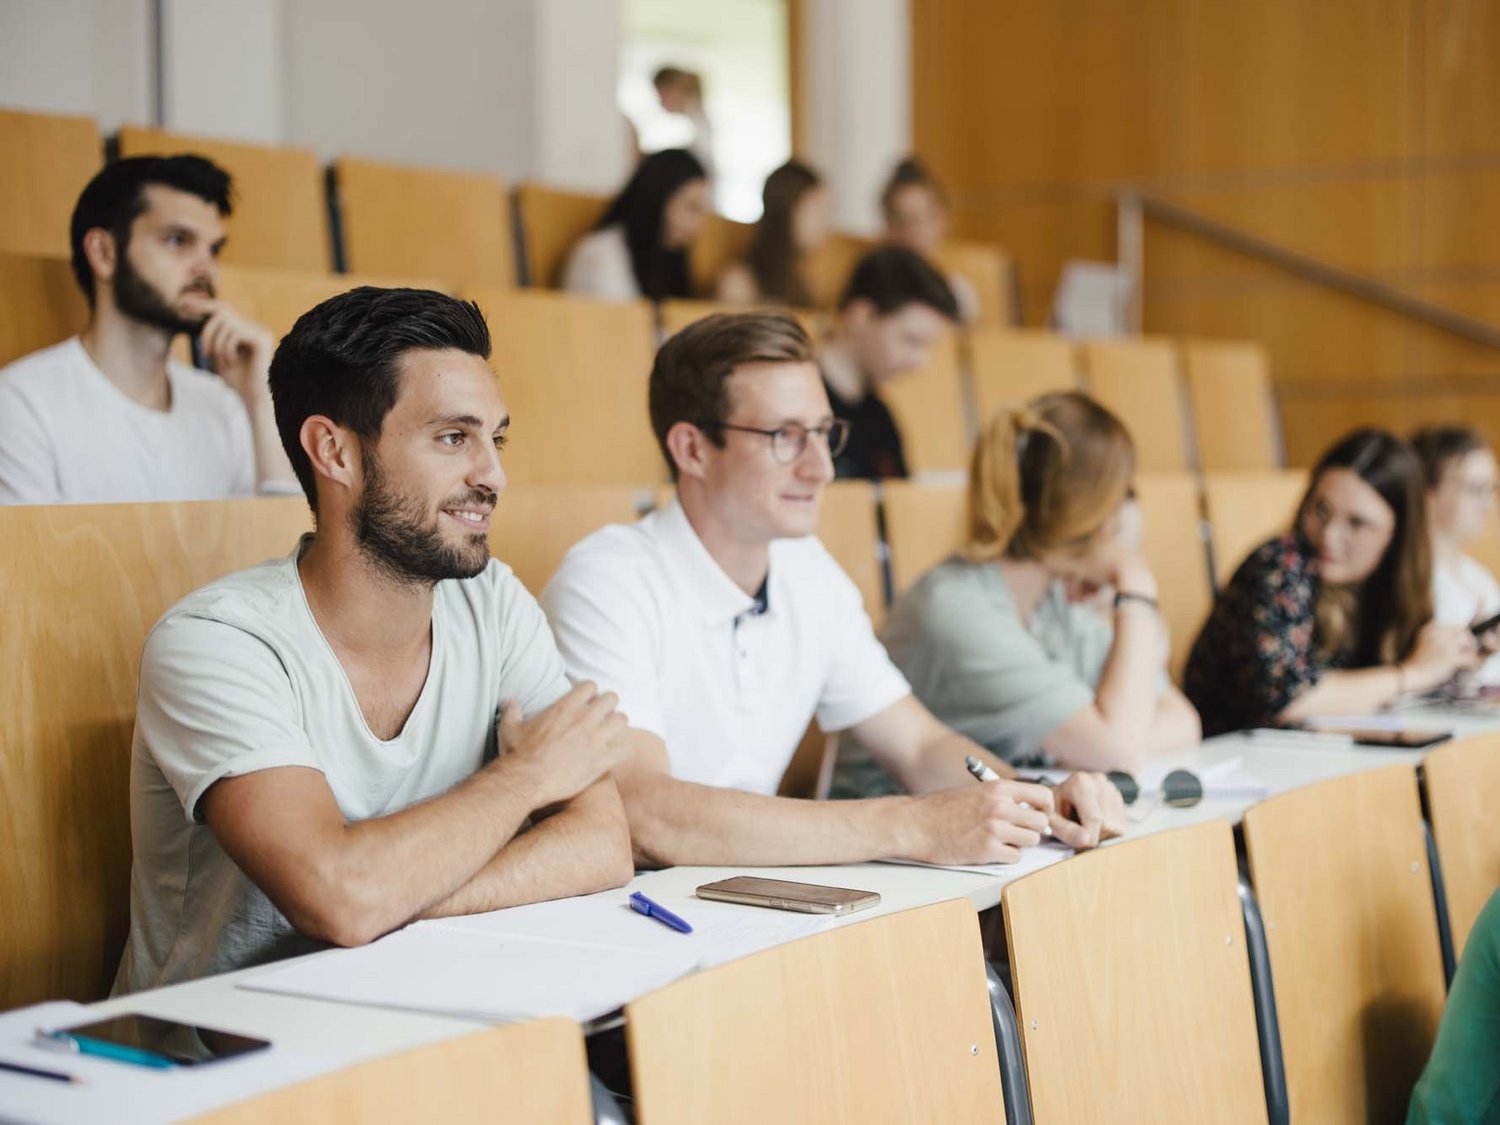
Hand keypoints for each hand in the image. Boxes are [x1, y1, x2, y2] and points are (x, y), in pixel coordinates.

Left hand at [182, 297, 275, 403]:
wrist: (253, 399)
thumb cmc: (237, 382)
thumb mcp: (217, 355)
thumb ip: (211, 337)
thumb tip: (193, 314)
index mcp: (245, 330)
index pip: (222, 310)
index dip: (202, 305)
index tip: (182, 305)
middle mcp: (254, 327)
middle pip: (223, 310)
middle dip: (207, 326)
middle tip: (202, 348)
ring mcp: (260, 331)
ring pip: (226, 322)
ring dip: (215, 343)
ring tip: (218, 361)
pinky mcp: (262, 339)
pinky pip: (235, 332)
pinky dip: (226, 348)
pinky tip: (231, 362)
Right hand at [496, 682, 629, 808]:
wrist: (526, 781)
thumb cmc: (518, 755)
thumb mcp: (510, 728)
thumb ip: (512, 711)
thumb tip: (508, 700)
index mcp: (566, 707)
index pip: (590, 686)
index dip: (589, 692)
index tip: (586, 700)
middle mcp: (585, 719)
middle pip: (611, 698)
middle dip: (608, 705)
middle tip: (602, 715)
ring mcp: (596, 739)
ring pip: (622, 720)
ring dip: (617, 725)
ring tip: (611, 733)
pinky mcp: (602, 760)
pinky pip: (625, 749)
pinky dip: (623, 750)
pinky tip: (616, 754)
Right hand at [901, 780, 1054, 864]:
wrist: (917, 824)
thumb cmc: (944, 809)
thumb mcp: (977, 792)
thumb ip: (1004, 798)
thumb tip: (1031, 810)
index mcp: (998, 788)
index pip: (1043, 795)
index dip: (1045, 808)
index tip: (1037, 815)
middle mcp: (1000, 806)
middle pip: (1041, 822)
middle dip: (1033, 829)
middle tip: (1018, 832)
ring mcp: (995, 829)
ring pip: (1032, 841)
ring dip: (1020, 843)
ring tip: (1000, 840)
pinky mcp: (987, 850)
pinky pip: (1015, 857)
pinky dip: (1006, 856)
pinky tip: (990, 849)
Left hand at [1047, 771, 1124, 848]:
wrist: (1058, 797)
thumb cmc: (1053, 808)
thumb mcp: (1051, 820)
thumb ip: (1066, 831)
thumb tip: (1086, 840)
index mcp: (1081, 783)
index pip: (1094, 819)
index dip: (1087, 837)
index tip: (1076, 839)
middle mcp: (1099, 781)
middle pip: (1107, 824)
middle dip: (1093, 834)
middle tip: (1076, 826)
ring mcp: (1111, 788)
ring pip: (1116, 827)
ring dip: (1100, 833)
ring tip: (1084, 822)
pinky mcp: (1118, 798)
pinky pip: (1121, 826)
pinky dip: (1108, 829)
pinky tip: (1094, 821)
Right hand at [1402, 624, 1479, 692]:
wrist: (1405, 676)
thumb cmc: (1413, 665)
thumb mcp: (1422, 644)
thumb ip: (1436, 640)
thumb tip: (1453, 644)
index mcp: (1429, 628)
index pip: (1453, 626)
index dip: (1460, 636)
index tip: (1461, 645)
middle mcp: (1438, 633)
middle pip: (1463, 632)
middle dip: (1468, 643)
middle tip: (1468, 653)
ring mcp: (1445, 645)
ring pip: (1469, 643)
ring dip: (1471, 652)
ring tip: (1468, 661)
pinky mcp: (1450, 658)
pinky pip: (1471, 658)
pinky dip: (1472, 665)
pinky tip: (1468, 669)